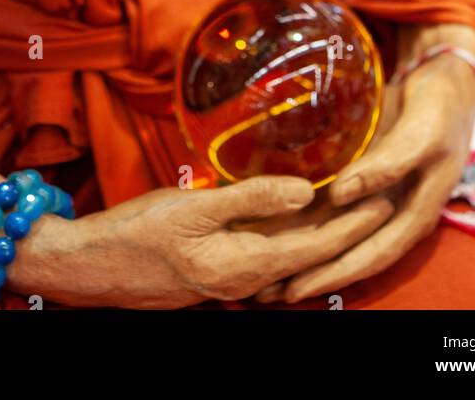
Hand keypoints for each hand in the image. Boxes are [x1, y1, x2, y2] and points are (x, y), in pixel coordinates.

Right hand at [12, 174, 392, 309]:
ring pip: (290, 259)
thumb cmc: (136, 234)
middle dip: (347, 230)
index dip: (352, 225)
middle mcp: (244, 283)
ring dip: (321, 235)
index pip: (315, 247)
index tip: (384, 200)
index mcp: (243, 267)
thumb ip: (251, 198)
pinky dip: (290, 238)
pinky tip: (296, 216)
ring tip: (350, 204)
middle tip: (381, 199)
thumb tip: (305, 190)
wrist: (89, 267)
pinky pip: (267, 258)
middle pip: (309, 257)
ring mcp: (229, 283)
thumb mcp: (192, 207)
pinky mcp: (216, 275)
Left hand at [255, 24, 474, 303]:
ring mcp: (379, 198)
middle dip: (310, 273)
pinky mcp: (365, 179)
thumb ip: (386, 165)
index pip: (370, 256)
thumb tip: (340, 195)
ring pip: (338, 234)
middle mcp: (394, 214)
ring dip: (304, 251)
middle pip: (349, 254)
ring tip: (263, 266)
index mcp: (415, 215)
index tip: (295, 287)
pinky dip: (306, 218)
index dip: (334, 274)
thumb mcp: (421, 135)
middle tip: (264, 290)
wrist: (444, 78)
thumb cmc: (439, 107)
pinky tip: (276, 221)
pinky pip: (333, 206)